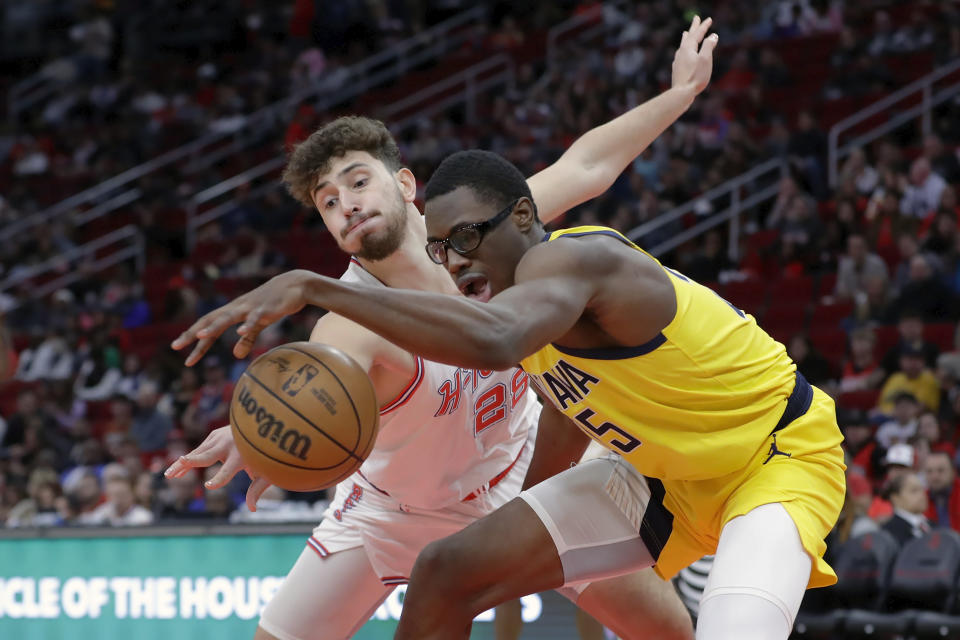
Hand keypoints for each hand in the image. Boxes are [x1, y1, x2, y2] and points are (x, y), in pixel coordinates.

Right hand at [164, 425, 272, 510]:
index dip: (219, 479)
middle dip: (192, 462)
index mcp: (241, 457)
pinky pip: (198, 451)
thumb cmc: (263, 455)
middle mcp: (228, 446)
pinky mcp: (213, 435)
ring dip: (182, 464)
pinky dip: (187, 460)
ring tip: (168, 475)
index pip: (228, 471)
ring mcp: (220, 438)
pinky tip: (176, 471)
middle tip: (178, 466)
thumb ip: (256, 490)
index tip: (209, 486)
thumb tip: (252, 509)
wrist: (261, 427)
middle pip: (206, 457)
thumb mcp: (264, 472)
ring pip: (197, 453)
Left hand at [171, 269, 314, 365]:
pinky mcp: (266, 308)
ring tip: (200, 337)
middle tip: (176, 347)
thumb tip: (236, 355)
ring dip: (213, 327)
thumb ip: (248, 338)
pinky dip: (247, 325)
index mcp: (233, 312)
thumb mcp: (260, 324)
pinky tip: (239, 333)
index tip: (183, 355)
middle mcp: (237, 308)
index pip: (208, 326)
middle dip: (192, 333)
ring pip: (227, 317)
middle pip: (210, 320)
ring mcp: (250, 307)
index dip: (194, 340)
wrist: (296, 285)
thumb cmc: (275, 304)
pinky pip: (255, 318)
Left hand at [671, 15, 717, 95]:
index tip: (709, 19)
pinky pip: (681, 55)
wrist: (682, 93)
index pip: (697, 34)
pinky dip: (683, 49)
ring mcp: (678, 61)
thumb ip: (709, 45)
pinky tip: (681, 54)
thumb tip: (713, 36)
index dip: (704, 26)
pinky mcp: (677, 70)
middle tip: (696, 18)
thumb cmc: (695, 77)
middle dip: (694, 27)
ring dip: (686, 38)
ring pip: (683, 45)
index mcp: (688, 48)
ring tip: (686, 33)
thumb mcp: (705, 59)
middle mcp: (681, 52)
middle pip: (689, 37)